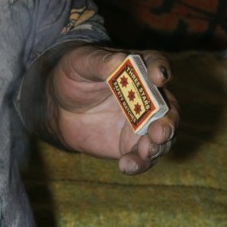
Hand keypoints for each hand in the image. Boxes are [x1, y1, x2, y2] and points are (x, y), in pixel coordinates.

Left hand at [50, 45, 178, 173]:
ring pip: (162, 137)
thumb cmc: (74, 75)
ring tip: (147, 152)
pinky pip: (143, 158)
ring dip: (159, 146)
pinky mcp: (131, 145)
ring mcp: (142, 123)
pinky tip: (127, 165)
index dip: (160, 70)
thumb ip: (102, 63)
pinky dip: (139, 164)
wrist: (58, 105)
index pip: (157, 65)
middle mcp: (148, 97)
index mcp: (138, 69)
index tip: (159, 77)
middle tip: (160, 131)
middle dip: (168, 121)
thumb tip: (121, 61)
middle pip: (168, 108)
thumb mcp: (81, 63)